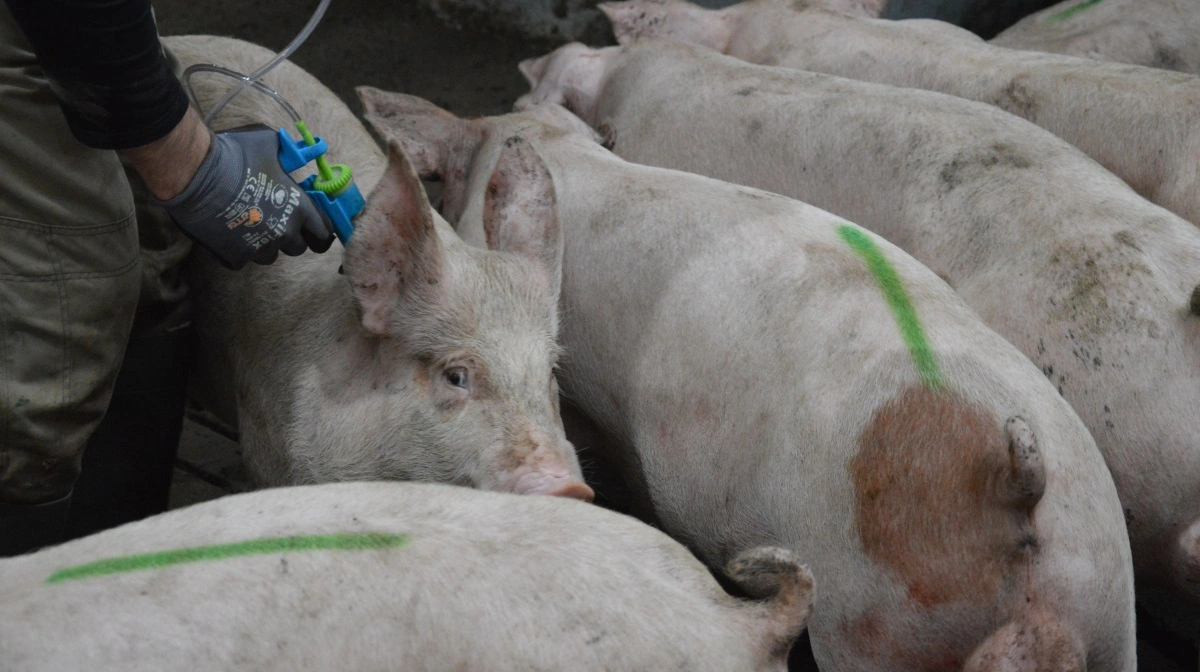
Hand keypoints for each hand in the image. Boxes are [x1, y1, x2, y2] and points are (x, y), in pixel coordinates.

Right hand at [155, 124, 335, 268]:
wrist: (194, 172)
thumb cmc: (234, 154)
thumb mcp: (269, 144)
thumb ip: (287, 154)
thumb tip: (292, 152)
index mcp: (298, 208)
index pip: (324, 233)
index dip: (320, 231)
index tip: (314, 229)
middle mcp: (283, 233)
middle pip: (297, 248)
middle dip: (289, 237)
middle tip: (275, 221)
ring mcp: (258, 248)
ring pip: (270, 256)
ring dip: (263, 244)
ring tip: (249, 224)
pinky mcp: (234, 256)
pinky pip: (242, 260)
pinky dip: (236, 249)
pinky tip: (227, 231)